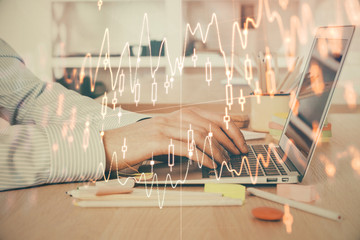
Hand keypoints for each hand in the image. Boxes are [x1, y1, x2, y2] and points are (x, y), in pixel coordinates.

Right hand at [102, 107, 247, 169]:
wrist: (110, 144)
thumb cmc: (137, 142)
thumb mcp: (163, 135)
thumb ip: (181, 136)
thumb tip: (205, 148)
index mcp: (177, 114)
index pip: (212, 117)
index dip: (231, 129)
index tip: (240, 142)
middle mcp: (173, 117)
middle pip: (210, 125)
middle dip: (229, 141)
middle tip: (237, 154)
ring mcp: (165, 127)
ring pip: (200, 135)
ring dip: (217, 151)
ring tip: (225, 162)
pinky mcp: (158, 140)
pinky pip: (186, 148)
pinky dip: (202, 158)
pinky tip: (209, 165)